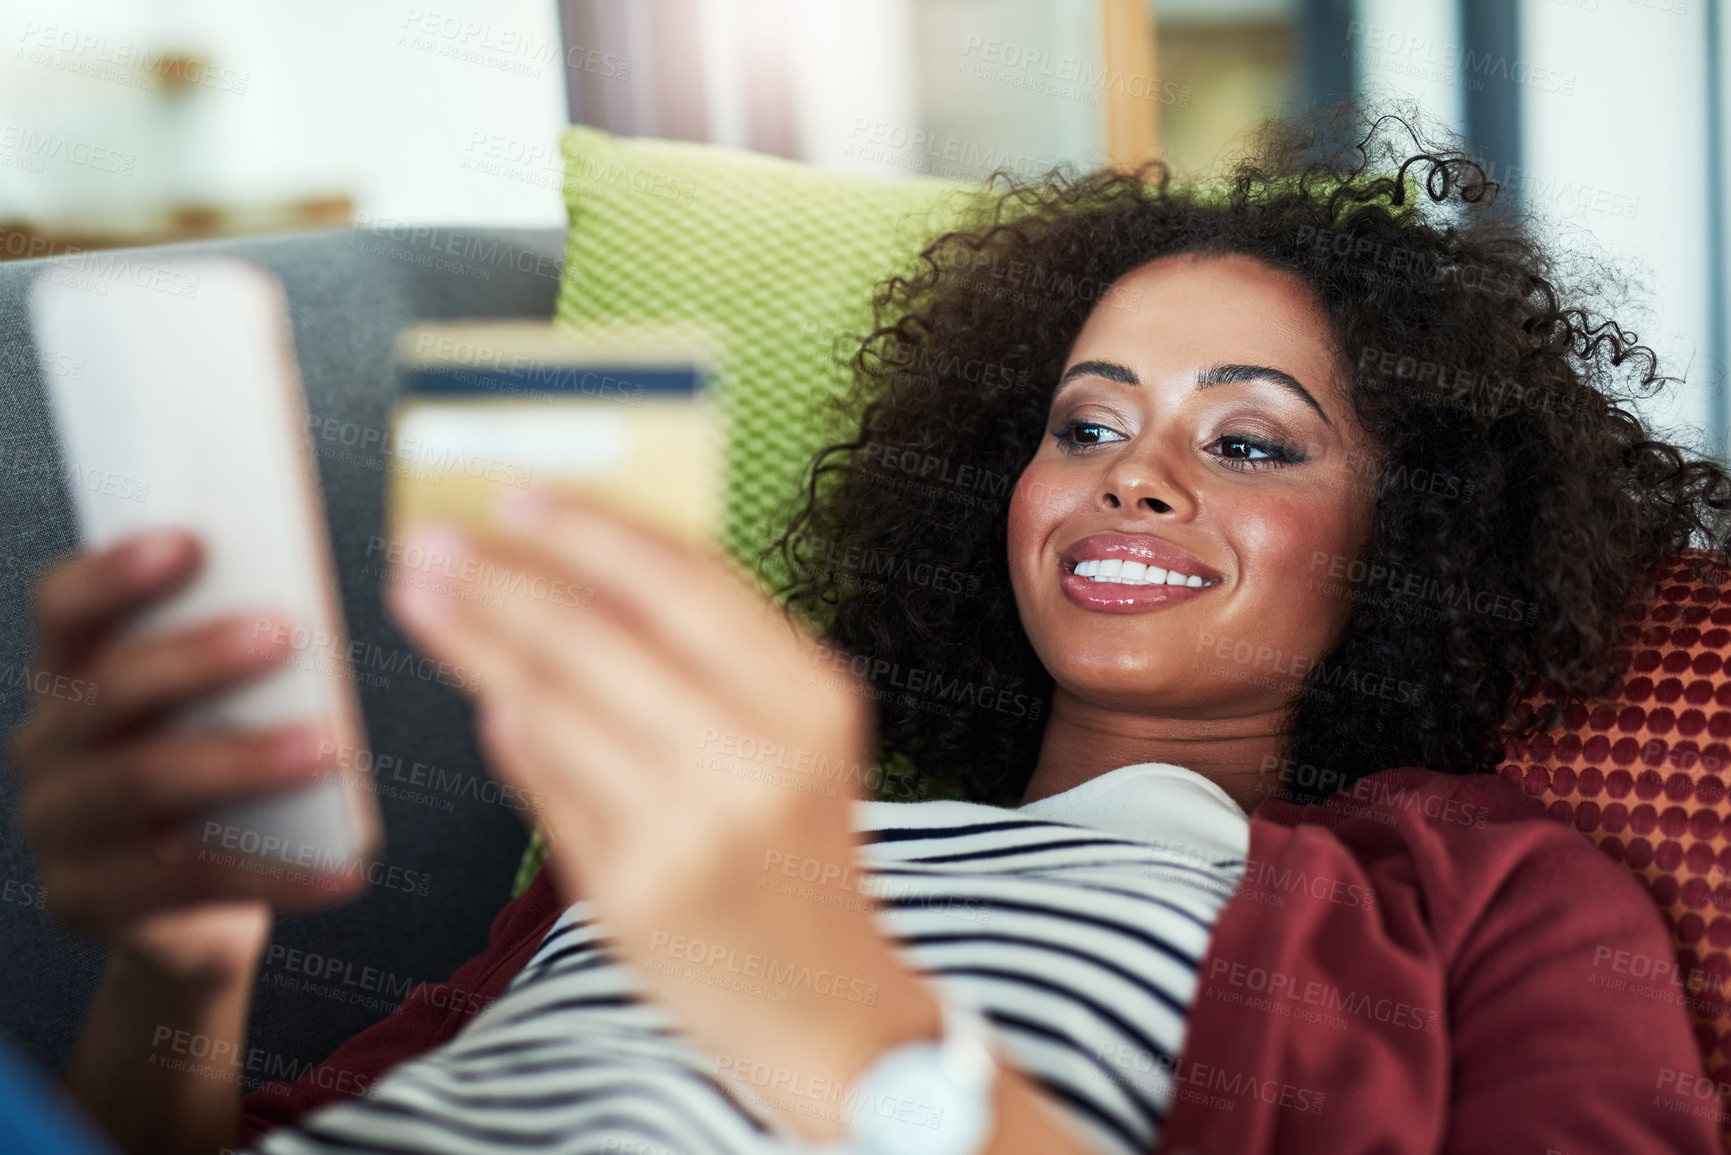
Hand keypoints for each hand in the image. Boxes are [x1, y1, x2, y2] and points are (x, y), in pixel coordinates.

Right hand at [9, 530, 360, 987]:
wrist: (192, 912)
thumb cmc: (223, 776)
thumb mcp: (225, 710)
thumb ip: (240, 654)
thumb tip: (316, 599)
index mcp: (72, 677)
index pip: (64, 609)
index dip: (117, 573)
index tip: (190, 541)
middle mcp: (46, 745)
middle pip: (107, 691)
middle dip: (197, 656)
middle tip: (286, 632)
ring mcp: (57, 828)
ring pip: (142, 782)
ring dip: (243, 759)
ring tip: (329, 748)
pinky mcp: (85, 900)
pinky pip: (191, 881)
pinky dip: (279, 873)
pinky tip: (344, 869)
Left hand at [385, 488, 940, 1140]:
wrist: (825, 1005)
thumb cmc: (802, 858)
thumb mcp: (797, 741)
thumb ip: (714, 662)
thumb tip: (580, 585)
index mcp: (811, 699)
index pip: (685, 580)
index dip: (591, 527)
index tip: (519, 494)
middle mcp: (757, 755)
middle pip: (599, 634)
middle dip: (501, 577)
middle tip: (433, 539)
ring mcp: (692, 826)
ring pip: (553, 702)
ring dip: (474, 641)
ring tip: (422, 596)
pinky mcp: (633, 889)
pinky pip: (548, 784)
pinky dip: (510, 734)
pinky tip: (485, 701)